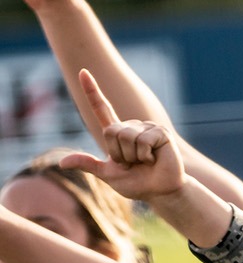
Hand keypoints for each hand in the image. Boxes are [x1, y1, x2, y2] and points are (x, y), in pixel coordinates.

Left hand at [60, 71, 187, 202]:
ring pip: (126, 136)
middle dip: (118, 153)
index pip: (102, 108)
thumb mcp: (107, 174)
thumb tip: (61, 163)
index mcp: (117, 133)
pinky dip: (145, 155)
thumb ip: (87, 164)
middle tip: (133, 163)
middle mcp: (132, 126)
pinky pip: (143, 140)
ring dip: (132, 156)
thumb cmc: (136, 183)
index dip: (92, 91)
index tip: (83, 72)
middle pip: (111, 131)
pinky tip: (154, 159)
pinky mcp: (161, 132)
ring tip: (145, 162)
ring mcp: (147, 127)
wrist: (160, 191)